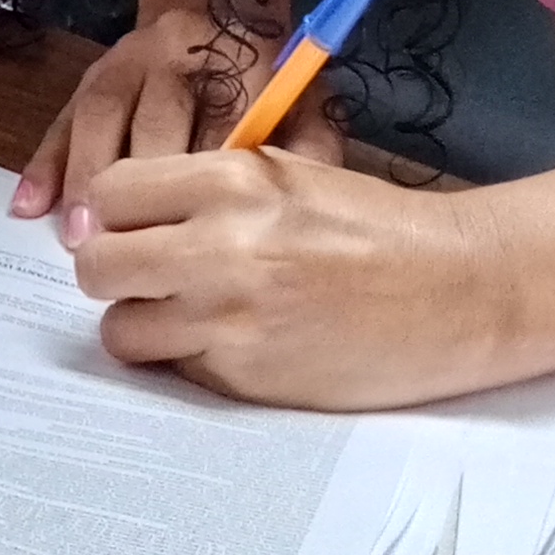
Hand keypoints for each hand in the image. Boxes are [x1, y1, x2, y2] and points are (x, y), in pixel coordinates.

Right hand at [9, 2, 342, 221]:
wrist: (219, 0)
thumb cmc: (267, 82)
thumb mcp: (307, 104)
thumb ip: (309, 151)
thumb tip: (304, 204)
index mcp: (244, 62)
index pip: (223, 129)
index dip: (205, 191)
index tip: (197, 249)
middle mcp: (183, 53)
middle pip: (156, 123)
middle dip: (142, 195)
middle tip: (129, 259)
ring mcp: (130, 58)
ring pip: (102, 117)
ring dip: (87, 182)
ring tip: (79, 241)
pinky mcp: (92, 70)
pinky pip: (63, 116)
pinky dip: (45, 163)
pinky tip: (29, 206)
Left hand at [66, 148, 494, 408]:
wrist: (457, 291)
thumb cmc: (375, 226)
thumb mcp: (286, 174)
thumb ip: (203, 187)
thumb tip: (114, 209)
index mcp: (230, 182)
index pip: (109, 193)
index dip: (108, 214)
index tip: (121, 227)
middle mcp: (219, 249)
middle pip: (97, 265)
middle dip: (111, 271)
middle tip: (141, 275)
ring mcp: (229, 321)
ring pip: (120, 329)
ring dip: (141, 324)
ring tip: (183, 315)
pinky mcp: (247, 380)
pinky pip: (175, 370)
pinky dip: (187, 361)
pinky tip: (230, 343)